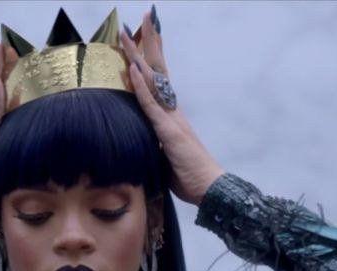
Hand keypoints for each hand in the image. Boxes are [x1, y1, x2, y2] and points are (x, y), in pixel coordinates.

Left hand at [120, 9, 224, 205]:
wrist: (209, 188)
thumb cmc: (187, 175)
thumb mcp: (164, 154)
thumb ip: (154, 141)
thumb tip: (138, 138)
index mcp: (171, 113)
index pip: (159, 77)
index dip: (152, 54)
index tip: (145, 32)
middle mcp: (172, 109)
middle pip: (158, 68)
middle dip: (150, 41)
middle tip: (144, 15)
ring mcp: (171, 117)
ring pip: (152, 80)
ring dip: (139, 56)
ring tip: (128, 34)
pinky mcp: (168, 130)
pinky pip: (151, 104)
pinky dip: (141, 86)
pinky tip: (133, 69)